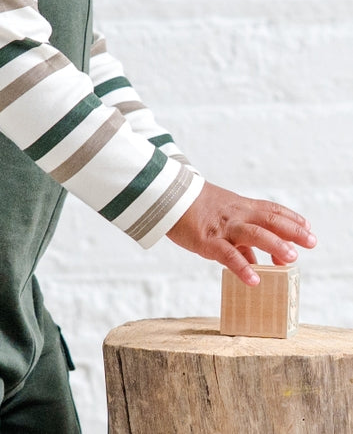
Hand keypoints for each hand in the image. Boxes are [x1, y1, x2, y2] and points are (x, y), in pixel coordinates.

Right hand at [166, 181, 316, 285]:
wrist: (166, 197)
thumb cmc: (194, 209)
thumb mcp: (221, 217)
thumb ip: (241, 240)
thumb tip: (257, 263)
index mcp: (240, 207)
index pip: (271, 209)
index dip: (291, 218)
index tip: (308, 228)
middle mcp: (236, 215)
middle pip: (269, 220)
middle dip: (292, 231)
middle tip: (311, 242)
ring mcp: (223, 228)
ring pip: (253, 234)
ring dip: (274, 245)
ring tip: (291, 258)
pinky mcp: (208, 241)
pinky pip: (228, 255)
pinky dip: (242, 267)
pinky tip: (255, 279)